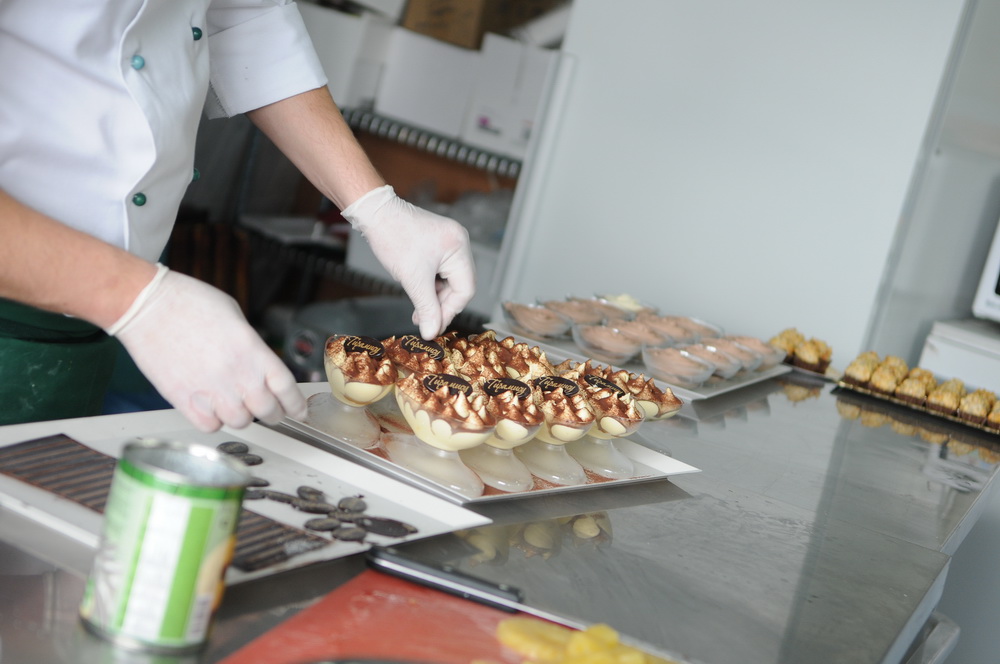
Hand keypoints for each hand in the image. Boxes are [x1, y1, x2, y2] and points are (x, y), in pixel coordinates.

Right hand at [105, 265, 306, 431]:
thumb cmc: (188, 302)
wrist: (146, 306)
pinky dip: (214, 421)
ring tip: (235, 403)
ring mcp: (211, 390)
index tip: (298, 410)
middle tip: (270, 410)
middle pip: (268, 411)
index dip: (296, 404)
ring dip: (242, 416)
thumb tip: (258, 365)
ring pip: (241, 422)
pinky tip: (211, 407)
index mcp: (254, 351)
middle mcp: (237, 375)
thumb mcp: (236, 317)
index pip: (287, 389)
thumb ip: (252, 346)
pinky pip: (210, 425)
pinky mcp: (184, 400)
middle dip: (273, 412)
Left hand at [342, 185, 474, 338]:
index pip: (465, 289)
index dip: (449, 311)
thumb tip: (431, 332)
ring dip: (434, 296)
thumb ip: (426, 308)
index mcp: (459, 247)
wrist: (375, 213)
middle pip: (459, 285)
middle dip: (441, 304)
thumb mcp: (412, 279)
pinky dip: (430, 284)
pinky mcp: (438, 243)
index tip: (433, 326)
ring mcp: (449, 242)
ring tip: (418, 309)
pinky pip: (441, 271)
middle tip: (424, 320)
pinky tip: (418, 293)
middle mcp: (459, 242)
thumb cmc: (393, 238)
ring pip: (449, 280)